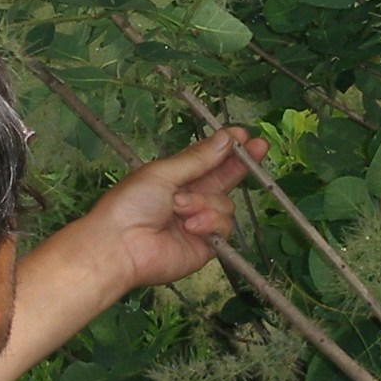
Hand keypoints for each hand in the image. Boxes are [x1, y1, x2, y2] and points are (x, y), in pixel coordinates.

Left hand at [82, 129, 267, 292]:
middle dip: (240, 164)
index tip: (243, 134)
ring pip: (225, 204)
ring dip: (205, 203)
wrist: (120, 246)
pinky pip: (223, 227)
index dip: (226, 147)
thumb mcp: (163, 172)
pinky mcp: (206, 245)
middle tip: (259, 147)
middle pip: (224, 179)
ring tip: (180, 209)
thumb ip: (198, 159)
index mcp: (176, 178)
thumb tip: (225, 137)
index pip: (208, 159)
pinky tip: (190, 226)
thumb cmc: (131, 204)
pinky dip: (209, 223)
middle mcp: (190, 198)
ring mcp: (199, 221)